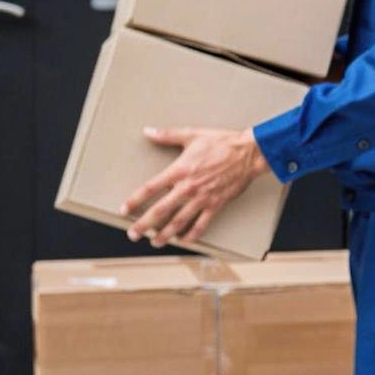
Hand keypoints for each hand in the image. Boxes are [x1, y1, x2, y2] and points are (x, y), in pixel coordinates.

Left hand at [122, 127, 269, 247]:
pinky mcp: (216, 204)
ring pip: (179, 222)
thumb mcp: (192, 135)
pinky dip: (192, 234)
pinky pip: (202, 224)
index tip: (124, 209)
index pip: (150, 189)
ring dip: (165, 234)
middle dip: (144, 225)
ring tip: (155, 242)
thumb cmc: (223, 143)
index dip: (134, 200)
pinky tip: (184, 239)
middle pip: (160, 211)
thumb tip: (148, 132)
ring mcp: (202, 199)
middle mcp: (188, 188)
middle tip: (133, 234)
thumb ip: (167, 135)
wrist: (250, 153)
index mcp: (179, 170)